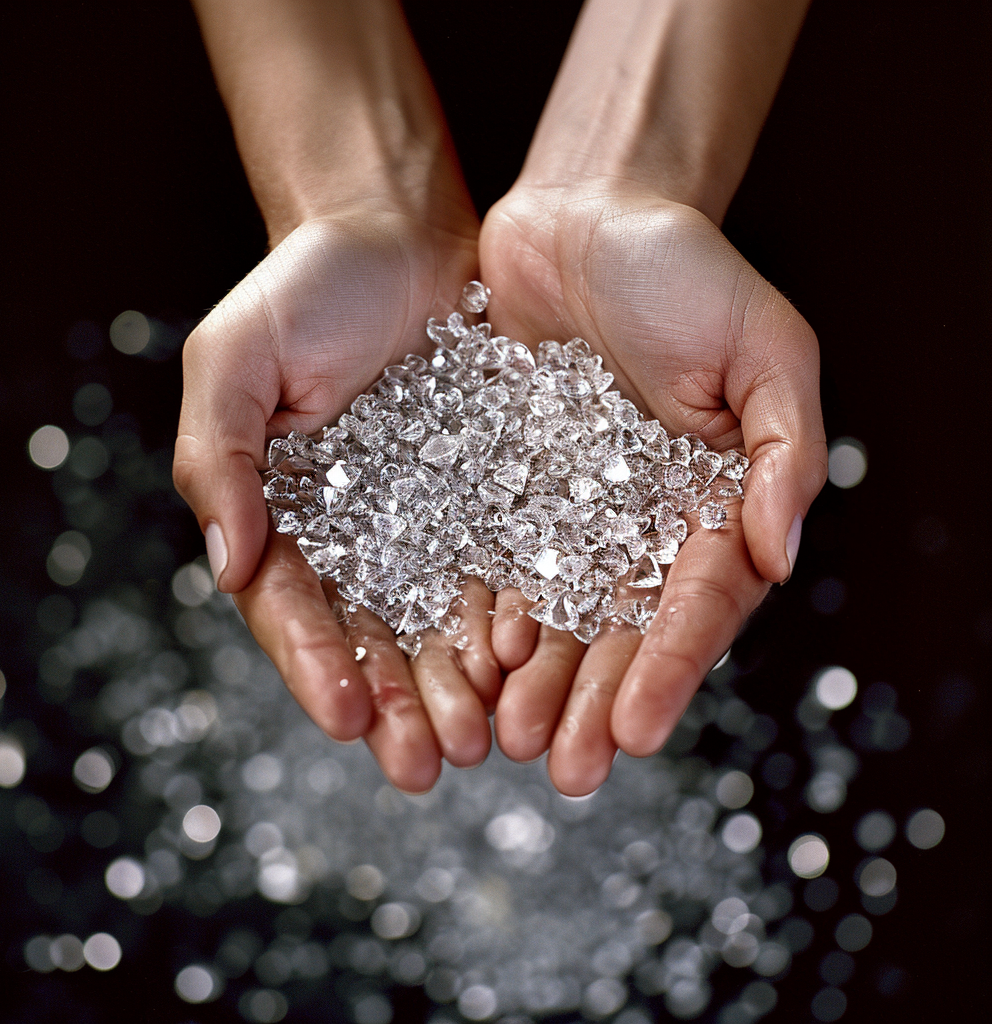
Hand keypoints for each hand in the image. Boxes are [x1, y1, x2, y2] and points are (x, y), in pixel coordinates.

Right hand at [174, 210, 501, 792]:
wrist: (400, 235)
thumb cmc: (306, 290)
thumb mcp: (236, 361)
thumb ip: (221, 458)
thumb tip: (230, 561)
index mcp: (283, 515)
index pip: (295, 610)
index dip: (318, 668)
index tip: (349, 718)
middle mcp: (356, 533)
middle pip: (372, 638)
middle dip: (397, 703)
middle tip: (426, 762)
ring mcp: (425, 520)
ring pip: (438, 621)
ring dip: (456, 685)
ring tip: (481, 738)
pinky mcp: (488, 496)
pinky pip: (498, 567)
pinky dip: (508, 619)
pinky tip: (527, 662)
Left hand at [478, 184, 827, 794]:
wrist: (581, 217)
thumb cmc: (683, 270)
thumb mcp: (762, 348)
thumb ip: (781, 454)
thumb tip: (777, 556)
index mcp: (711, 500)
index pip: (695, 602)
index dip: (668, 668)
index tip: (635, 729)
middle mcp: (640, 519)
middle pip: (621, 629)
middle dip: (595, 700)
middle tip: (565, 767)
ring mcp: (571, 508)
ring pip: (556, 612)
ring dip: (536, 681)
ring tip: (509, 737)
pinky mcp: (507, 485)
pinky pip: (496, 561)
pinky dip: (486, 615)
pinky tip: (469, 661)